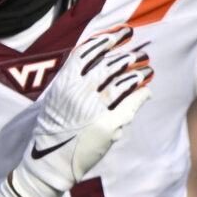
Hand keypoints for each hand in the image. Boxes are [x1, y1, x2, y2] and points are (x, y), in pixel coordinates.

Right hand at [6, 28, 153, 196]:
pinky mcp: (108, 125)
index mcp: (63, 83)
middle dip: (128, 55)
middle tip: (140, 51)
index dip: (107, 39)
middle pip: (109, 64)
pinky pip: (130, 103)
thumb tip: (96, 57)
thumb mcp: (54, 98)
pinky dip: (141, 93)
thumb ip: (71, 78)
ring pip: (122, 82)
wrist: (50, 162)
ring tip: (146, 67)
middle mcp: (79, 93)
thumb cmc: (52, 129)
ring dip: (137, 72)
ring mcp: (94, 109)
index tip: (122, 33)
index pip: (88, 51)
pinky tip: (146, 89)